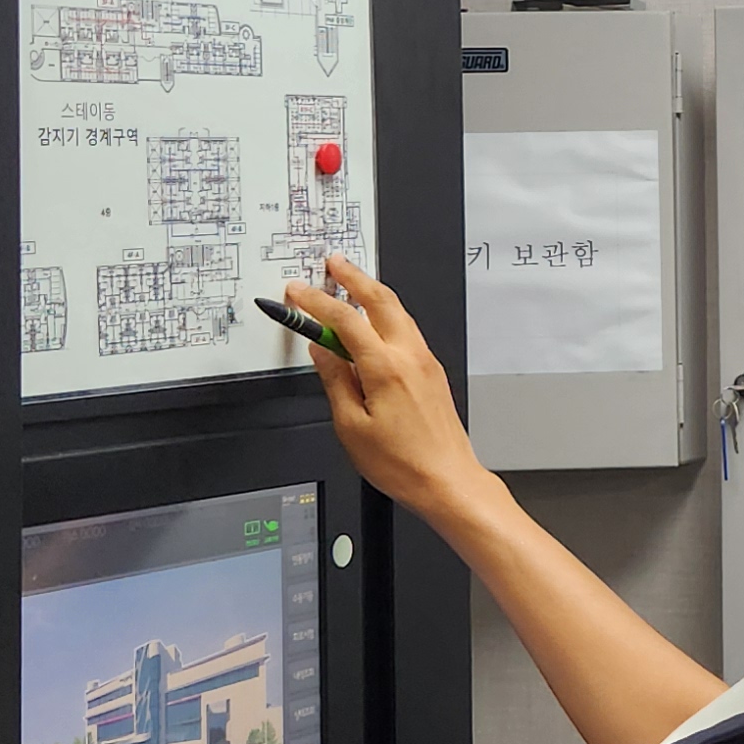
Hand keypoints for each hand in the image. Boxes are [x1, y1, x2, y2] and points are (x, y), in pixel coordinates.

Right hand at [287, 257, 489, 529]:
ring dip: (373, 292)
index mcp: (386, 368)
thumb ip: (335, 381)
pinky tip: (374, 321)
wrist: (446, 480)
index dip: (316, 302)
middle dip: (354, 277)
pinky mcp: (432, 371)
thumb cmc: (402, 463)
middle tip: (333, 263)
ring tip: (351, 282)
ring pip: (398, 311)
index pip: (344, 320)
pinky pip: (407, 330)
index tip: (297, 292)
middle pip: (381, 300)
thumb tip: (321, 352)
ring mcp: (425, 361)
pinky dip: (386, 315)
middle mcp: (410, 357)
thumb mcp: (351, 426)